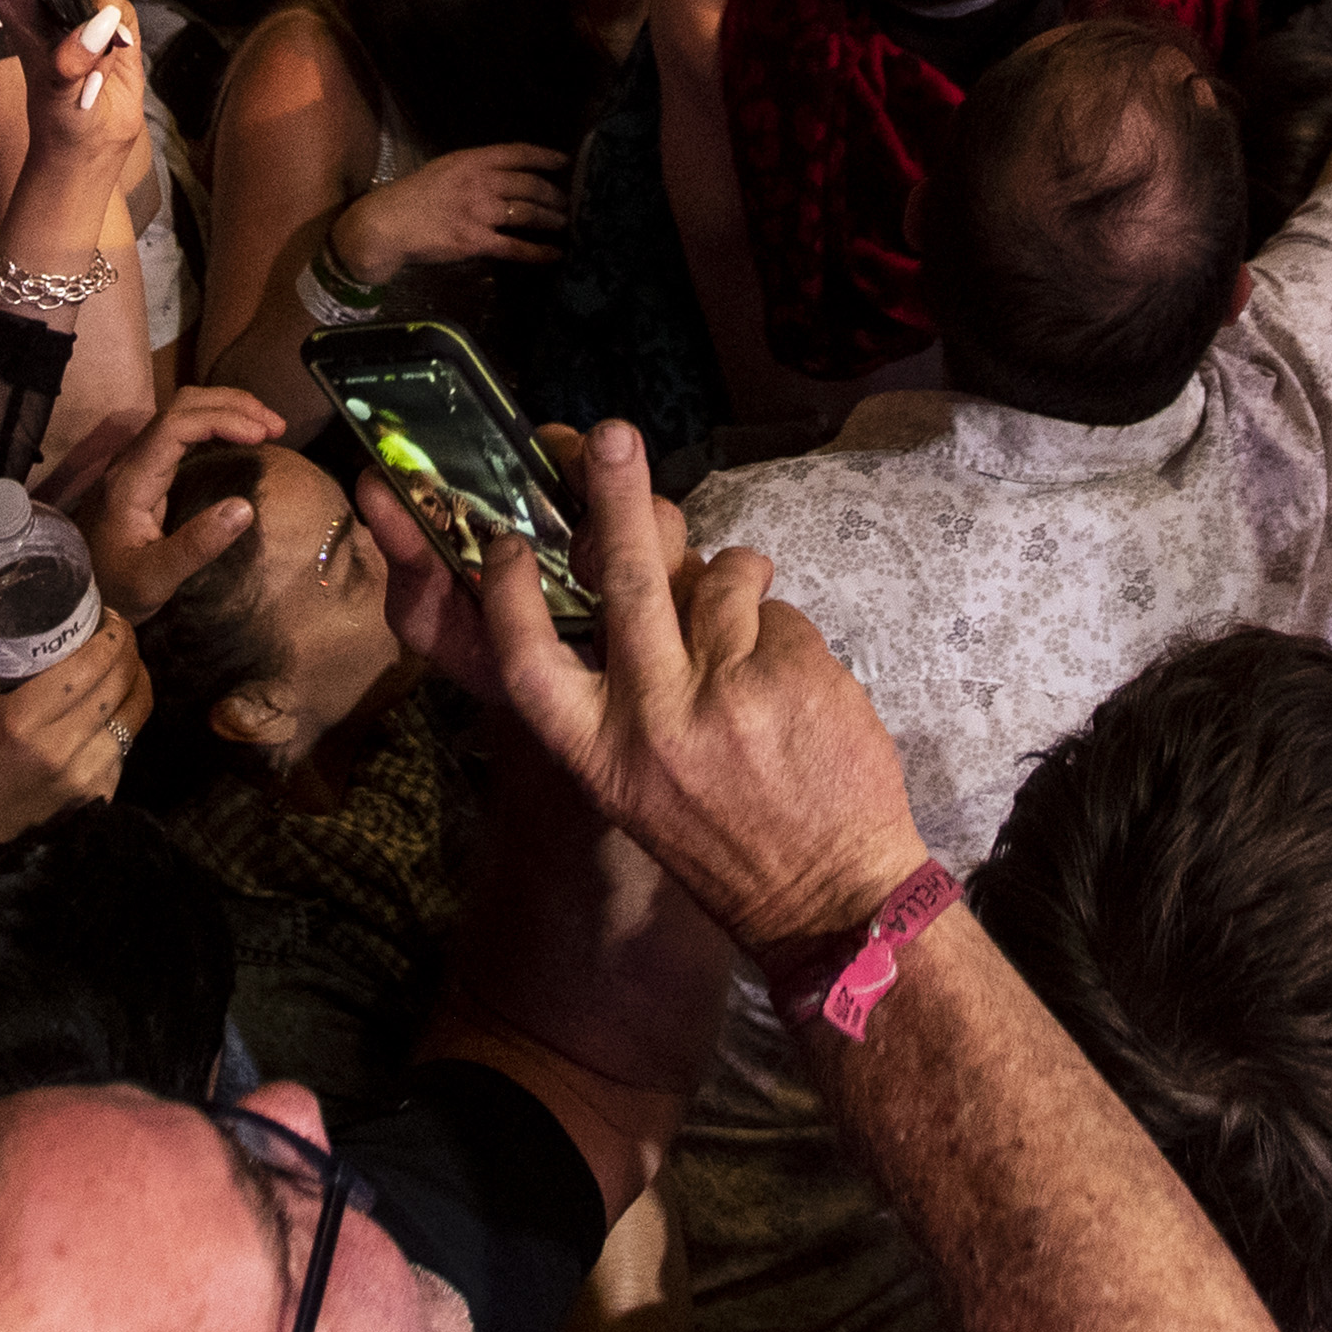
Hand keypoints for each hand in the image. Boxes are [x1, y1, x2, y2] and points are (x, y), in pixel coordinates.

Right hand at [0, 607, 148, 850]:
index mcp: (21, 721)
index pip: (87, 666)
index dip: (109, 634)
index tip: (107, 614)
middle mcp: (58, 751)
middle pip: (119, 685)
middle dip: (128, 648)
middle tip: (118, 630)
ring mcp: (83, 778)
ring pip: (134, 715)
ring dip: (137, 680)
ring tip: (125, 661)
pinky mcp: (97, 795)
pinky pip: (129, 744)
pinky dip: (127, 717)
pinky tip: (114, 702)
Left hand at [81, 384, 292, 622]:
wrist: (76, 593)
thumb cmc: (115, 589)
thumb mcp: (155, 580)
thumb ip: (196, 546)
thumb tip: (245, 507)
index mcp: (131, 480)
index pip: (176, 425)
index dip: (222, 420)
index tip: (262, 436)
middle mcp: (131, 461)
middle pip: (180, 406)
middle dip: (231, 405)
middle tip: (277, 426)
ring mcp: (136, 462)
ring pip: (181, 412)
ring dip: (225, 410)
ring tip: (267, 427)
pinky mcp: (145, 471)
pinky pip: (182, 430)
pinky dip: (216, 424)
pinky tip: (239, 438)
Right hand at [331, 138, 572, 281]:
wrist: (387, 225)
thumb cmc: (412, 196)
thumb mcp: (443, 168)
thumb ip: (473, 170)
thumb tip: (502, 176)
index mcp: (471, 160)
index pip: (517, 153)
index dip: (545, 157)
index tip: (564, 162)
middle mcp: (480, 183)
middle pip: (529, 185)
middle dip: (553, 194)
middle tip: (567, 201)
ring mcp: (480, 212)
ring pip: (528, 213)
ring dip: (551, 219)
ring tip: (564, 223)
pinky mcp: (476, 241)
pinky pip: (515, 246)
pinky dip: (538, 251)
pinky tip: (554, 254)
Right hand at [378, 420, 930, 953]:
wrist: (829, 898)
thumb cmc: (724, 836)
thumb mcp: (638, 785)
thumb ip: (622, 693)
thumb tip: (624, 586)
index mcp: (599, 754)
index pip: (529, 662)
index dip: (508, 597)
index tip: (503, 543)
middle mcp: (654, 720)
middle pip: (630, 582)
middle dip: (618, 498)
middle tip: (613, 433)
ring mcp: (727, 694)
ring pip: (720, 580)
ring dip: (734, 580)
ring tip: (747, 630)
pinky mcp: (792, 676)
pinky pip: (776, 610)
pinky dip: (780, 628)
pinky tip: (792, 680)